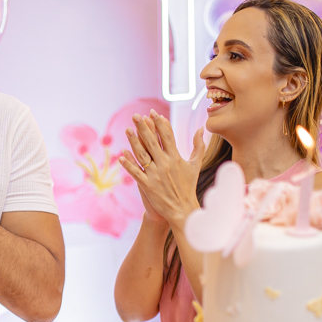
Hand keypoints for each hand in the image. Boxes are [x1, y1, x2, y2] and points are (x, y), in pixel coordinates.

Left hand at [117, 110, 200, 229]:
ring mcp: (155, 175)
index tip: (152, 112)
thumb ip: (199, 145)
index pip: (167, 135)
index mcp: (176, 157)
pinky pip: (136, 172)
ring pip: (142, 155)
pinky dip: (128, 164)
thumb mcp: (196, 164)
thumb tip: (201, 128)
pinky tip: (121, 155)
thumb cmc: (188, 186)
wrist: (183, 209)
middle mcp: (165, 164)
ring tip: (127, 130)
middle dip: (144, 127)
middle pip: (152, 142)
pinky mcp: (148, 186)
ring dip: (133, 142)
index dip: (159, 123)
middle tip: (136, 116)